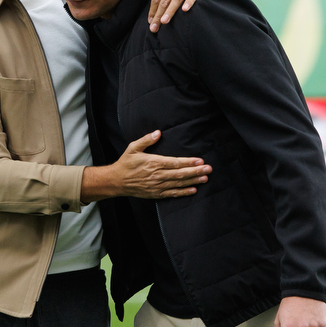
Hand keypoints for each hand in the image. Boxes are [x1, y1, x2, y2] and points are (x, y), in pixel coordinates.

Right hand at [81, 131, 210, 200]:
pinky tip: (193, 190)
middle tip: (209, 169)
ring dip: (193, 181)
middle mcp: (157, 175)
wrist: (116, 181)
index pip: (175, 163)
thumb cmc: (125, 163)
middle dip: (196, 171)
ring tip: (205, 178)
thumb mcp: (133, 148)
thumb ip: (146, 140)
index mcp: (153, 163)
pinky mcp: (156, 193)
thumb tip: (158, 132)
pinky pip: (172, 193)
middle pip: (180, 174)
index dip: (189, 162)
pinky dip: (183, 192)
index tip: (200, 161)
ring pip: (179, 183)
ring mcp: (157, 185)